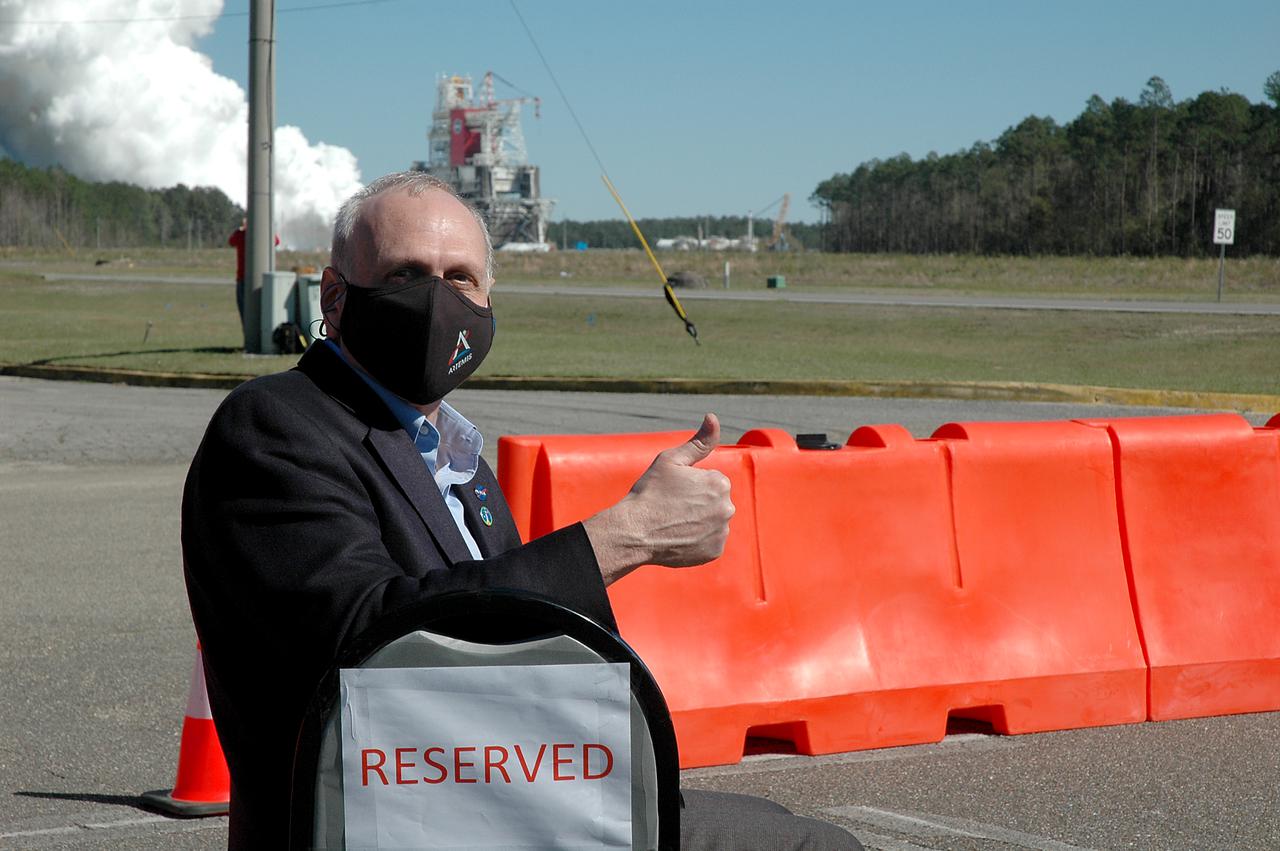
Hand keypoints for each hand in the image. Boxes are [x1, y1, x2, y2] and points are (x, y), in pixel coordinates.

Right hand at [584, 414, 735, 584]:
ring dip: (699, 522)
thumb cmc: (649, 492)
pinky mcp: (714, 552)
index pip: (711, 482)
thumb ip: (698, 441)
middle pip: (714, 502)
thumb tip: (713, 417)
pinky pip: (710, 543)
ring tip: (674, 523)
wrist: (634, 532)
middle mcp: (727, 508)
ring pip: (712, 522)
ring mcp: (721, 532)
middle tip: (671, 508)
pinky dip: (698, 541)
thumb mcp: (671, 460)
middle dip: (697, 503)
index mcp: (719, 483)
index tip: (673, 491)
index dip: (690, 485)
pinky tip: (679, 538)